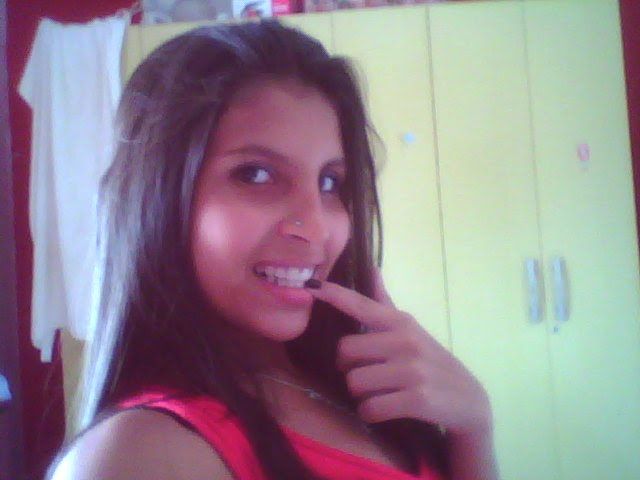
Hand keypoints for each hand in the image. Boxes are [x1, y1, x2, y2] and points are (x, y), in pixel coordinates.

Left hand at [305, 266, 492, 437]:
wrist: (470, 401)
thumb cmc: (431, 362)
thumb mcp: (411, 330)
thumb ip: (385, 303)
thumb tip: (372, 268)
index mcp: (401, 323)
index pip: (362, 305)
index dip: (335, 296)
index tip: (313, 286)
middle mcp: (405, 341)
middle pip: (345, 351)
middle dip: (348, 368)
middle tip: (364, 373)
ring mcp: (412, 370)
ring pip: (354, 382)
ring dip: (360, 394)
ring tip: (379, 393)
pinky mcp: (417, 400)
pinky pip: (370, 408)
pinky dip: (370, 413)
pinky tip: (383, 410)